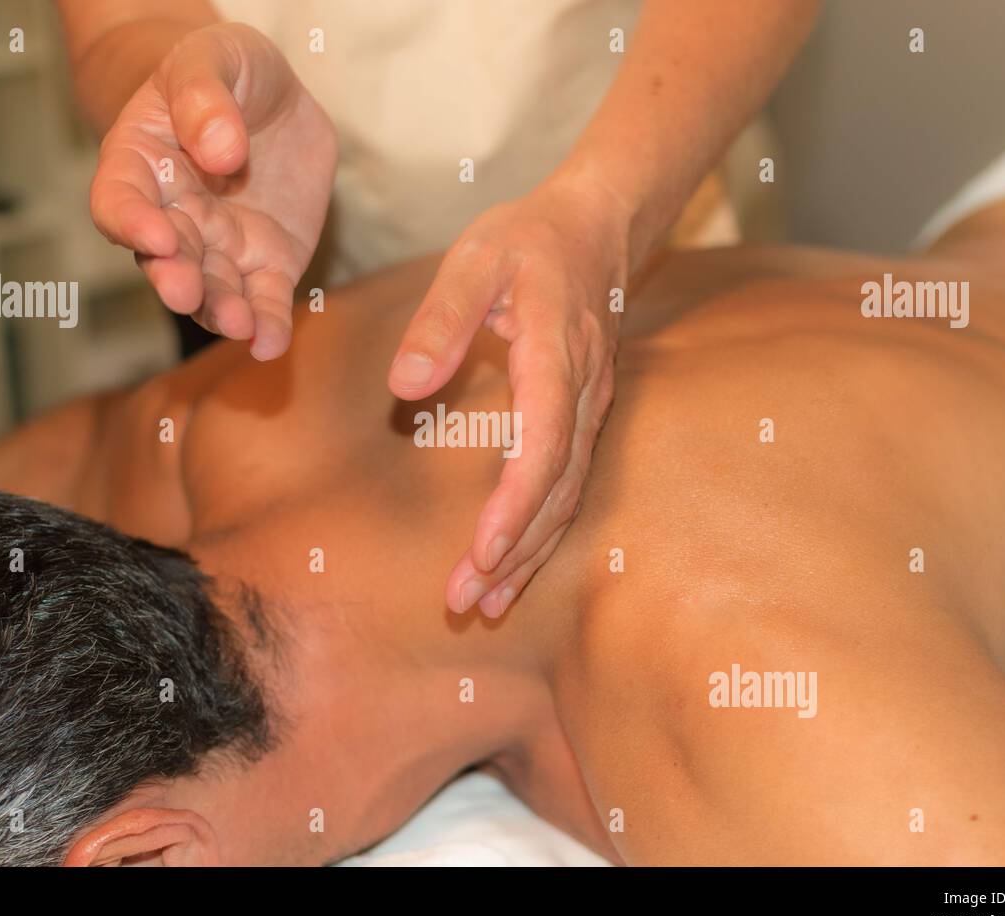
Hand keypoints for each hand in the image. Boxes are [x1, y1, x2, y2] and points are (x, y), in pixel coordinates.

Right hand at [89, 23, 335, 358]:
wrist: (271, 97)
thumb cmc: (226, 71)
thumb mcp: (214, 56)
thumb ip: (204, 96)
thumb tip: (219, 151)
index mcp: (140, 163)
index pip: (120, 200)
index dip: (130, 222)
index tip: (153, 235)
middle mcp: (173, 217)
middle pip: (165, 258)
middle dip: (175, 277)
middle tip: (185, 292)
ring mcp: (219, 247)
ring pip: (213, 290)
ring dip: (221, 311)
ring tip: (238, 325)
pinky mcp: (266, 265)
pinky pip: (264, 301)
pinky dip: (267, 326)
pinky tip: (270, 344)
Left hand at [388, 176, 629, 616]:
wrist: (600, 225)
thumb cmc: (528, 238)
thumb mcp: (474, 258)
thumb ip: (439, 317)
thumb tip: (405, 384)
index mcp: (557, 349)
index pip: (544, 438)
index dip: (516, 501)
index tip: (481, 549)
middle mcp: (584, 389)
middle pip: (556, 485)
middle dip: (513, 549)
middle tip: (464, 599)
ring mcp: (591, 406)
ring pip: (567, 496)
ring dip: (528, 553)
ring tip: (485, 602)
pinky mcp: (584, 416)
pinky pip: (568, 485)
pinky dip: (541, 530)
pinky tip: (511, 563)